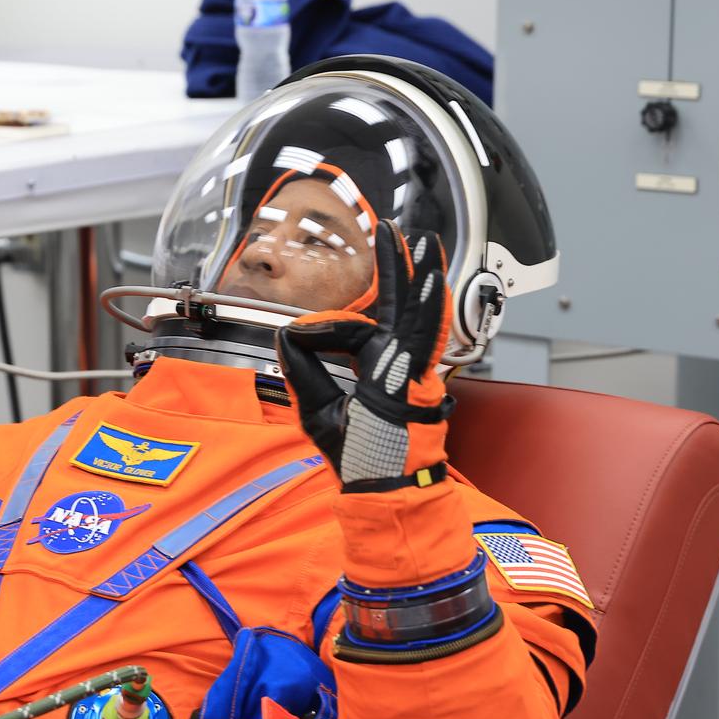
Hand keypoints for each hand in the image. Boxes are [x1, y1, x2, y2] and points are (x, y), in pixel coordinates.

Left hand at [276, 222, 452, 490]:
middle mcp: (398, 361)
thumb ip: (303, 370)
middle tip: (394, 231)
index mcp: (378, 366)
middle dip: (394, 265)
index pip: (353, 329)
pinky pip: (422, 336)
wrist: (382, 488)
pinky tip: (432, 280)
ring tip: (417, 238)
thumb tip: (285, 335)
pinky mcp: (416, 377)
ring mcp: (410, 367)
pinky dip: (428, 307)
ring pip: (412, 310)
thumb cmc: (358, 457)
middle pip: (397, 303)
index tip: (294, 340)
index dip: (320, 330)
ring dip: (415, 272)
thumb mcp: (317, 408)